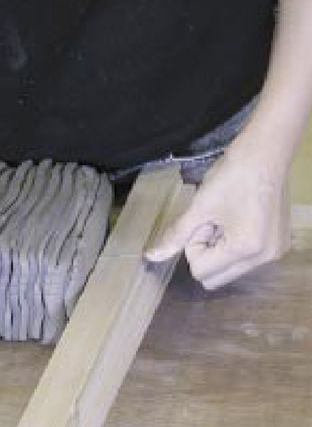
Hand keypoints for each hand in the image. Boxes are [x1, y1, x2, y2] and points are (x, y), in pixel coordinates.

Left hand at [145, 143, 290, 289]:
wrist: (266, 153)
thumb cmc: (232, 176)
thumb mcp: (198, 208)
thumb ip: (176, 236)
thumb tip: (151, 257)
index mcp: (245, 250)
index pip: (201, 271)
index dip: (194, 245)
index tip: (203, 221)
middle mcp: (264, 258)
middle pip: (216, 277)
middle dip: (206, 252)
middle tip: (212, 222)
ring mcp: (274, 253)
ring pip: (229, 269)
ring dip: (220, 248)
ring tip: (227, 218)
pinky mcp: (278, 245)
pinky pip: (246, 259)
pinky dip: (235, 244)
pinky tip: (238, 219)